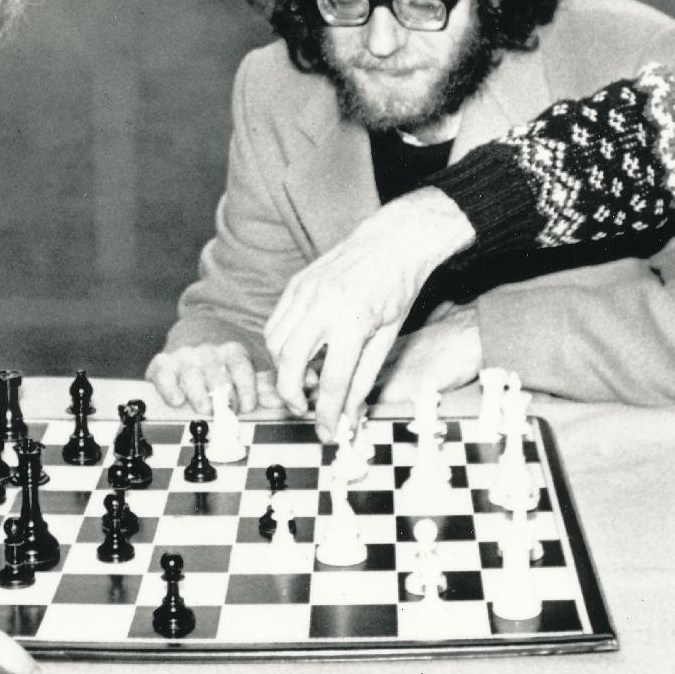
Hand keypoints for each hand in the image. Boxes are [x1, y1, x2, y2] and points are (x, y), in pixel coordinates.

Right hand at [145, 342, 278, 415]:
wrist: (192, 335)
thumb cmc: (222, 363)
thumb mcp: (245, 371)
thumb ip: (268, 386)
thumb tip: (301, 389)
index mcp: (232, 352)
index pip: (241, 367)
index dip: (245, 388)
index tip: (248, 406)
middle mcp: (208, 352)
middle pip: (217, 376)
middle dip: (223, 396)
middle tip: (228, 412)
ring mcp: (184, 357)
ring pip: (191, 377)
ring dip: (199, 395)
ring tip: (206, 409)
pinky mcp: (162, 364)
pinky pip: (163, 375)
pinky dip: (168, 388)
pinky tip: (177, 400)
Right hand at [265, 187, 475, 439]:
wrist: (394, 241)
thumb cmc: (398, 288)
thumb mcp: (387, 337)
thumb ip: (364, 378)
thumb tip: (348, 413)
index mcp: (352, 320)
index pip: (332, 379)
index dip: (327, 413)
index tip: (326, 432)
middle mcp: (323, 304)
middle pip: (289, 361)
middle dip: (292, 393)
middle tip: (306, 407)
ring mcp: (304, 291)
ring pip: (275, 343)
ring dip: (286, 369)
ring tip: (311, 377)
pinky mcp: (296, 284)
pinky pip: (276, 322)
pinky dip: (283, 345)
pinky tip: (305, 352)